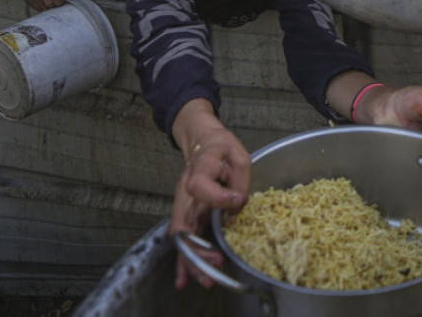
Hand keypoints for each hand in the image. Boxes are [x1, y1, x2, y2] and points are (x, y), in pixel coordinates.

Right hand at [17, 0, 69, 10]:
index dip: (59, 1)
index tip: (62, 3)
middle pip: (49, 3)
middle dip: (55, 6)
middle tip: (57, 5)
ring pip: (43, 7)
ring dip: (49, 8)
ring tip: (51, 5)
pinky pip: (37, 8)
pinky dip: (42, 9)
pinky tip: (45, 5)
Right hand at [169, 104, 250, 289]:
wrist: (204, 142)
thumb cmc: (222, 147)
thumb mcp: (239, 156)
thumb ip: (240, 180)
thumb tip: (236, 206)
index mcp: (199, 169)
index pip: (199, 186)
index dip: (217, 197)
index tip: (235, 201)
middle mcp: (186, 191)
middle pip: (184, 223)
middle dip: (198, 248)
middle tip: (216, 263)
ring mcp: (184, 205)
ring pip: (181, 237)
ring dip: (192, 260)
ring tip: (205, 279)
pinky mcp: (188, 214)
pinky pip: (184, 238)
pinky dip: (186, 258)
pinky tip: (186, 277)